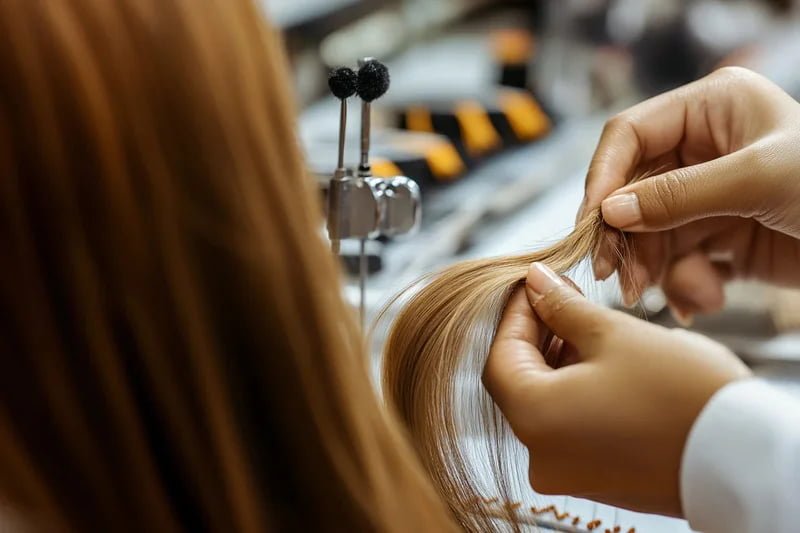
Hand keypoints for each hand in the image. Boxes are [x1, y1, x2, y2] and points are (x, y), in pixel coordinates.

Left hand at [483, 262, 750, 515]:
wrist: (742, 458)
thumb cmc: (679, 394)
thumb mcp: (614, 335)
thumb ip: (563, 307)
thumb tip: (536, 281)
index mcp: (534, 419)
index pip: (499, 357)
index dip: (515, 315)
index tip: (534, 285)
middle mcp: (541, 454)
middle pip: (519, 381)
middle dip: (537, 335)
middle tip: (561, 298)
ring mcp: (567, 471)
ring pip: (545, 402)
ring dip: (557, 360)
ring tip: (584, 324)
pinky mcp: (595, 477)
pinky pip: (568, 425)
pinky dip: (574, 390)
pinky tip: (598, 361)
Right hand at [579, 66, 799, 319]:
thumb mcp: (758, 181)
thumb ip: (678, 196)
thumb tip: (609, 212)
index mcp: (710, 110)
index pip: (630, 135)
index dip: (604, 178)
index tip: (592, 223)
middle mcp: (702, 149)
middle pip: (631, 190)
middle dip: (624, 236)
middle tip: (617, 277)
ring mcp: (708, 194)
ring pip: (648, 231)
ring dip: (650, 267)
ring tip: (659, 297)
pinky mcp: (718, 235)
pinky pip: (676, 259)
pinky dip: (681, 284)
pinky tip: (701, 300)